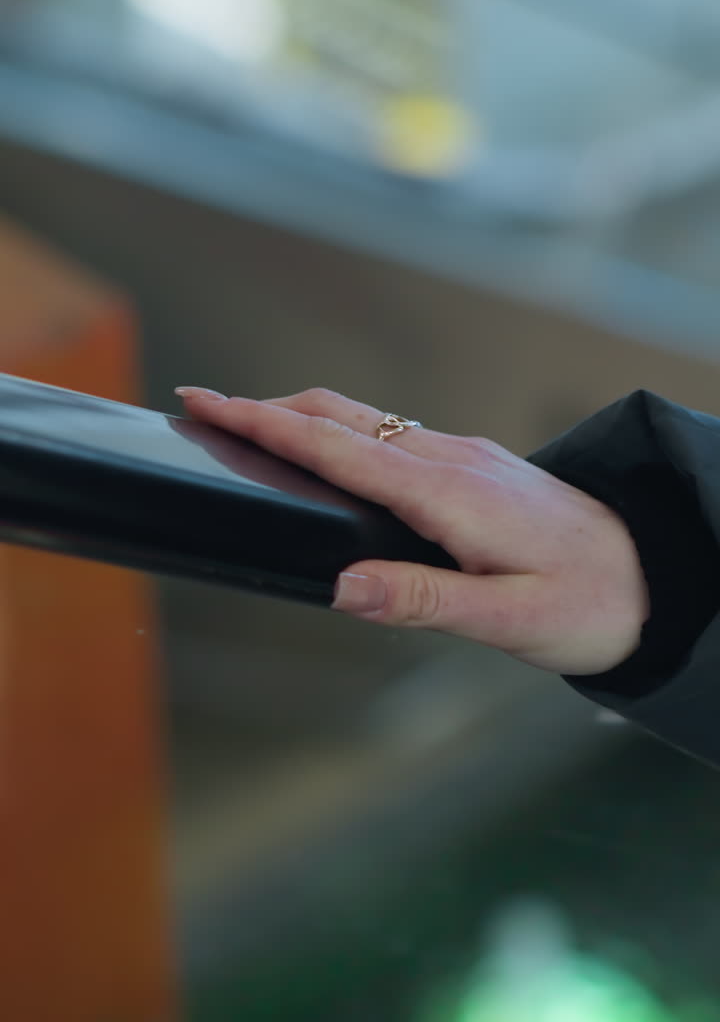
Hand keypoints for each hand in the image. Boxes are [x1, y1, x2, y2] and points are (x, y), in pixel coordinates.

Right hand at [176, 386, 649, 676]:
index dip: (264, 423)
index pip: (337, 447)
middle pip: (345, 416)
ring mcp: (468, 458)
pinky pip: (395, 437)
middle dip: (270, 407)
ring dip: (305, 417)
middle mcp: (454, 461)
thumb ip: (420, 601)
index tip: (208, 402)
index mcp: (451, 494)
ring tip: (255, 428)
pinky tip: (334, 457)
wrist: (657, 578)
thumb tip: (339, 586)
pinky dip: (345, 435)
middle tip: (209, 409)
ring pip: (369, 421)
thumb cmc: (592, 603)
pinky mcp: (477, 468)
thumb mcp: (506, 620)